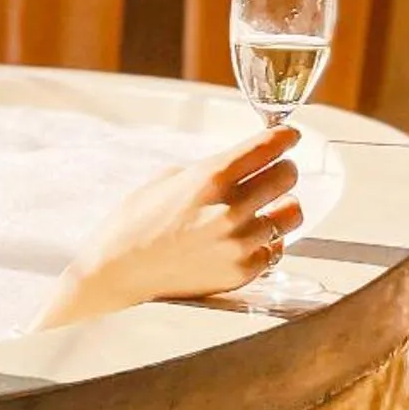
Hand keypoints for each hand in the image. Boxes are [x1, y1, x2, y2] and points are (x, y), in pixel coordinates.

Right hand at [35, 125, 303, 329]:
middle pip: (287, 176)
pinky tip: (245, 240)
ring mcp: (239, 242)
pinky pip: (277, 248)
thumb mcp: (168, 180)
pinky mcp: (242, 271)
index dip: (284, 137)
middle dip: (282, 169)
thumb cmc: (134, 223)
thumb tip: (244, 164)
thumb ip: (210, 170)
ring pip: (292, 214)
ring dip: (279, 207)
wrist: (116, 273)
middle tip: (273, 174)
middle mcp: (231, 208)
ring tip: (263, 211)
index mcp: (210, 177)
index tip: (289, 136)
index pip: (269, 146)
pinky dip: (266, 241)